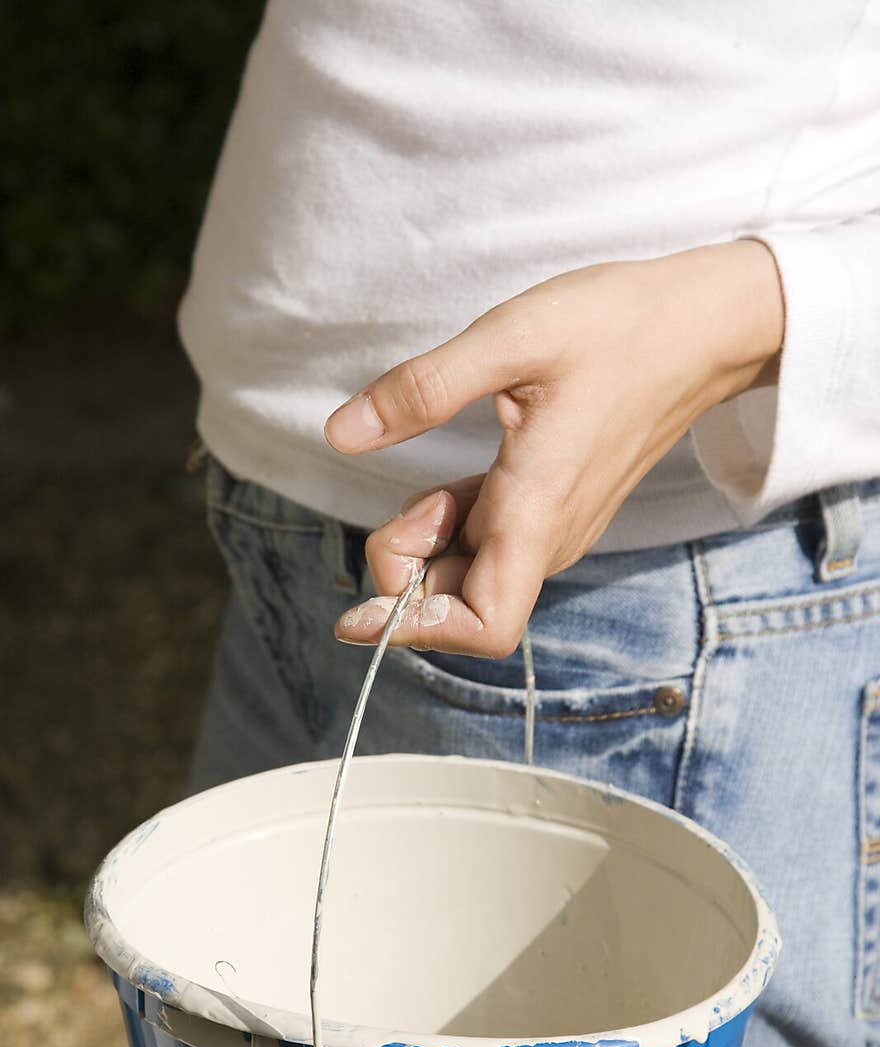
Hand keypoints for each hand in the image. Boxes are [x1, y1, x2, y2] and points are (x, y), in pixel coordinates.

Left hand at [324, 240, 783, 655]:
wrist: (706, 326)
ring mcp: (557, 528)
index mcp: (538, 510)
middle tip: (407, 507)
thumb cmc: (621, 326)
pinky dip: (456, 525)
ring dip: (431, 544)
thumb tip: (340, 433)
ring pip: (471, 573)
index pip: (485, 625)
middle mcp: (549, 537)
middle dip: (409, 573)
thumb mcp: (513, 337)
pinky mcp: (557, 511)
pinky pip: (491, 544)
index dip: (419, 630)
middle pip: (460, 603)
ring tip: (439, 479)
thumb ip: (424, 389)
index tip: (364, 606)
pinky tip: (461, 476)